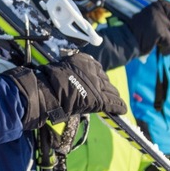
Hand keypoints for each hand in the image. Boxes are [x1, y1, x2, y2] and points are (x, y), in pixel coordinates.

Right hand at [8, 52, 127, 129]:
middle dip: (105, 87)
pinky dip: (118, 107)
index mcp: (84, 60)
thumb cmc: (48, 80)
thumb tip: (72, 77)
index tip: (96, 83)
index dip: (97, 78)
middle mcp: (94, 70)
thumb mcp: (61, 68)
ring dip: (112, 96)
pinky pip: (114, 103)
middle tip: (104, 94)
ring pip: (111, 91)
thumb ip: (71, 71)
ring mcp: (98, 85)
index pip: (97, 68)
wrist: (48, 91)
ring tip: (115, 102)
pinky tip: (121, 110)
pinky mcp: (100, 99)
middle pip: (105, 80)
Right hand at [128, 1, 169, 56]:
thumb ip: (162, 21)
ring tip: (166, 49)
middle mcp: (158, 11)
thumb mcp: (149, 22)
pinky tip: (161, 51)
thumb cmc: (136, 33)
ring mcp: (159, 21)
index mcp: (155, 6)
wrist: (123, 41)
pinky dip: (167, 50)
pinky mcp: (159, 32)